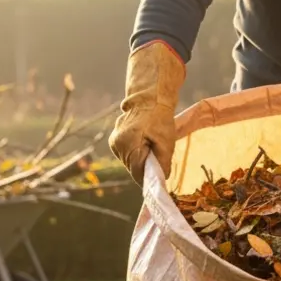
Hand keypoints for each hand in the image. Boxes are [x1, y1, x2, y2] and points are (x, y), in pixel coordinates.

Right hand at [109, 40, 184, 184]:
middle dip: (145, 168)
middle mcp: (117, 145)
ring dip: (140, 161)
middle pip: (132, 168)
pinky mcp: (114, 141)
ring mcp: (114, 143)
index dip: (148, 179)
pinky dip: (135, 154)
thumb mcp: (166, 141)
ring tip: (150, 147)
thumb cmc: (159, 119)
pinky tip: (143, 144)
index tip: (158, 181)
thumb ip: (164, 162)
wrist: (148, 99)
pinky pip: (126, 155)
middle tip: (158, 160)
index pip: (137, 173)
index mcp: (129, 145)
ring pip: (129, 163)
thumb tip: (162, 178)